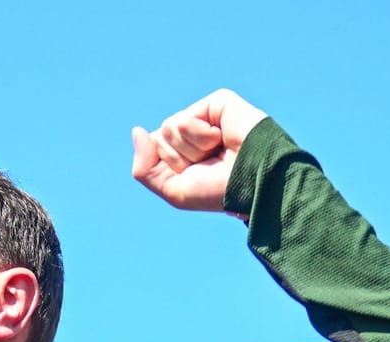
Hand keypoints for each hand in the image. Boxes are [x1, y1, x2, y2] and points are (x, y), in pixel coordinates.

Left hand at [131, 89, 267, 212]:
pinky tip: (221, 138)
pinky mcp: (217, 102)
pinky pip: (185, 119)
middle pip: (159, 139)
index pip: (152, 150)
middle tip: (208, 163)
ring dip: (191, 148)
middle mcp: (194, 132)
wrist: (252, 182)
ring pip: (169, 128)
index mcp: (184, 151)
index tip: (196, 175)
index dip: (169, 168)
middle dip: (179, 158)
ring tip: (217, 151)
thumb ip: (144, 167)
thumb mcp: (173, 190)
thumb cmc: (218, 191)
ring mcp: (205, 116)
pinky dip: (200, 136)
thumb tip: (137, 131)